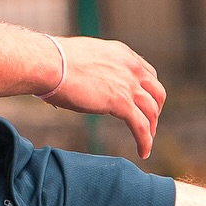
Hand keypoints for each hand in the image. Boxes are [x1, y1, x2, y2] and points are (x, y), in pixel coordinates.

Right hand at [47, 36, 165, 159]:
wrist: (48, 63)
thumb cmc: (54, 62)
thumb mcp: (83, 60)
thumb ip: (92, 71)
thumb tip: (82, 84)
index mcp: (121, 54)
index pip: (147, 73)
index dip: (148, 91)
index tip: (142, 104)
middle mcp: (130, 66)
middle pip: (156, 92)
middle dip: (155, 110)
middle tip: (149, 125)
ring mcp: (127, 84)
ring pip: (152, 111)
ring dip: (151, 129)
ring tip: (146, 143)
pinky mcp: (121, 102)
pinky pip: (141, 126)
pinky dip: (145, 141)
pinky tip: (143, 152)